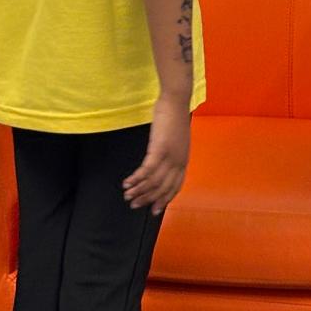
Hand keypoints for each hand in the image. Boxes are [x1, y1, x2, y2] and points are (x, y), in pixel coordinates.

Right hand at [123, 96, 190, 213]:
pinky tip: (127, 183)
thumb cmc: (174, 115)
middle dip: (148, 199)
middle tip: (134, 205)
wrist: (176, 100)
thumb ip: (171, 151)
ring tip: (127, 196)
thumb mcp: (176, 138)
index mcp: (183, 160)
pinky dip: (136, 179)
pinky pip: (146, 171)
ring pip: (153, 182)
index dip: (164, 199)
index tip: (154, 210)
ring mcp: (170, 156)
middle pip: (162, 188)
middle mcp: (178, 161)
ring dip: (139, 190)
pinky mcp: (159, 149)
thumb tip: (162, 161)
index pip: (175, 186)